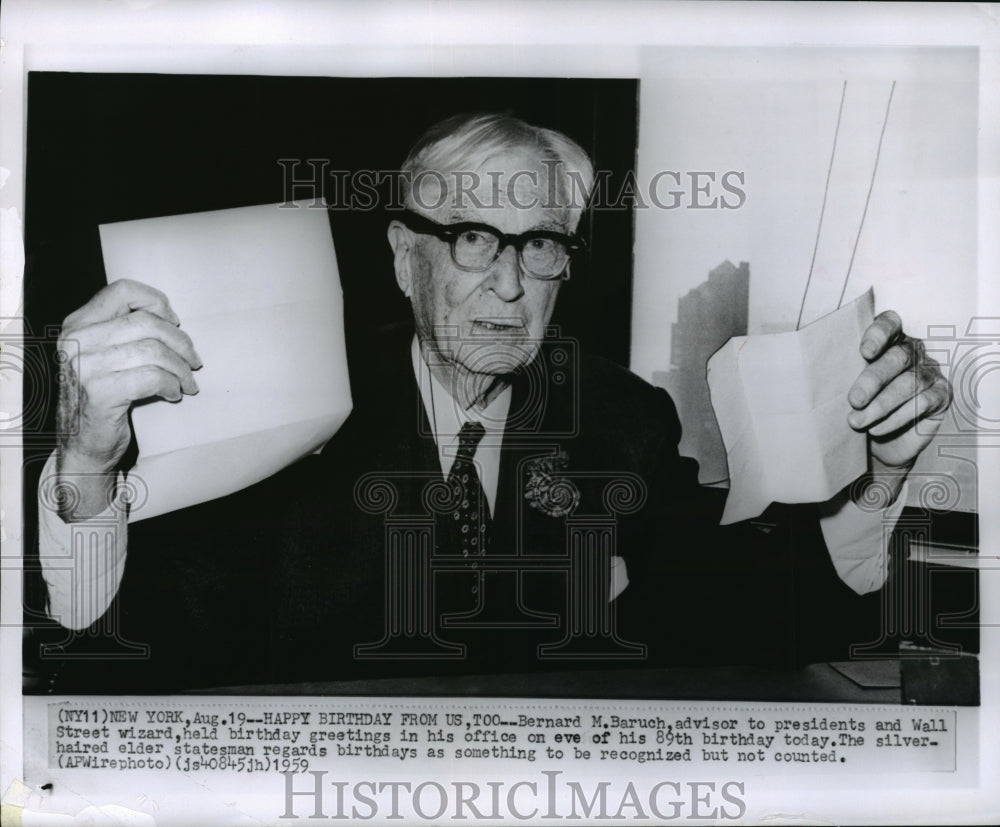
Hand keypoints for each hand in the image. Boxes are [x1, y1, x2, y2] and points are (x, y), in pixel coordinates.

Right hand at [56, 279, 201, 517]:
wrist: (84, 445)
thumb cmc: (103, 397)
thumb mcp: (106, 356)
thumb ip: (124, 332)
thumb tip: (171, 319)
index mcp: (77, 325)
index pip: (122, 291)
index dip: (156, 302)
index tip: (176, 322)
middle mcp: (76, 341)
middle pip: (146, 322)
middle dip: (180, 342)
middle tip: (193, 361)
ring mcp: (84, 366)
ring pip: (153, 350)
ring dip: (180, 368)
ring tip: (188, 382)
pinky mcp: (99, 392)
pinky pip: (152, 377)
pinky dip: (171, 384)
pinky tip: (174, 394)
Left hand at [846, 310, 950, 504]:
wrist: (880, 443)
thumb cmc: (860, 406)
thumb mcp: (847, 386)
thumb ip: (842, 372)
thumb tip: (818, 373)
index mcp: (889, 340)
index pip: (890, 324)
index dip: (879, 333)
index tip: (864, 351)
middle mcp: (913, 352)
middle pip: (898, 357)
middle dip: (873, 379)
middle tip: (853, 400)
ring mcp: (930, 372)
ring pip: (909, 382)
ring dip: (881, 404)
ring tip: (857, 421)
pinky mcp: (941, 395)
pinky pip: (922, 403)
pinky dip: (896, 417)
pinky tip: (877, 428)